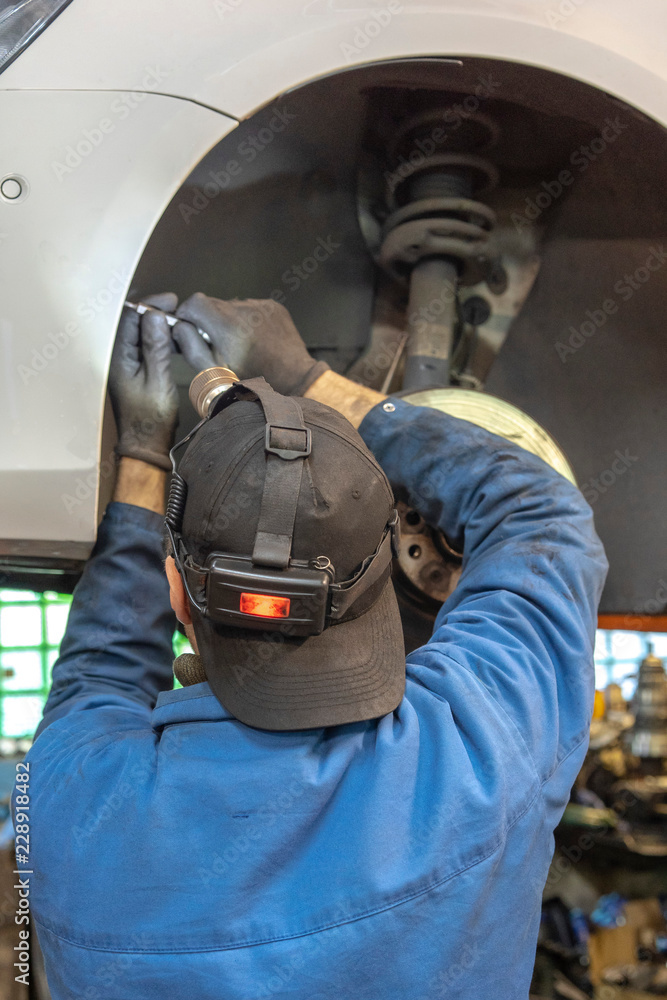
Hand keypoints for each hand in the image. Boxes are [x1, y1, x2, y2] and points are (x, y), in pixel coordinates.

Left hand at [108, 292, 179, 471]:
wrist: (145, 443)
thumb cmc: (152, 417)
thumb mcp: (159, 379)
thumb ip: (156, 346)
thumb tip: (156, 317)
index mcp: (118, 358)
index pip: (129, 318)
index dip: (150, 306)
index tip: (172, 303)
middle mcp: (115, 357)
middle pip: (131, 322)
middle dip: (153, 312)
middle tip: (175, 310)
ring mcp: (122, 364)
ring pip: (136, 332)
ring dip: (155, 324)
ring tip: (175, 323)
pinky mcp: (130, 370)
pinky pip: (140, 344)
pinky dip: (154, 337)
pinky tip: (169, 339)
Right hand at [173, 294, 328, 396]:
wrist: (294, 380)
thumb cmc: (252, 381)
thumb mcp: (215, 372)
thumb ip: (191, 347)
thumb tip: (179, 327)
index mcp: (227, 326)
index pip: (194, 302)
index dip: (187, 314)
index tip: (189, 328)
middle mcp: (245, 310)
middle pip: (212, 303)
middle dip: (207, 320)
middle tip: (215, 342)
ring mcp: (261, 305)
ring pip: (231, 305)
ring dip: (227, 320)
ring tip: (238, 343)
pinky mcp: (273, 306)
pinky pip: (250, 307)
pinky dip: (246, 319)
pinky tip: (253, 338)